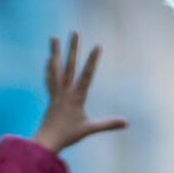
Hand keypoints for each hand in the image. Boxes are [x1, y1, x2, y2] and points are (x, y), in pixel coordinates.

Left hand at [32, 33, 126, 153]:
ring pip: (55, 68)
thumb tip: (126, 123)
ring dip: (55, 52)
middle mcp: (65, 91)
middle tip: (74, 32)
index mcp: (76, 97)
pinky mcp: (51, 96)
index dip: (93, 60)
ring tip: (53, 37)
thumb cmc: (68, 135)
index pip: (87, 75)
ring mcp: (56, 92)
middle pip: (69, 65)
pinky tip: (49, 59)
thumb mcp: (90, 129)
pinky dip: (50, 68)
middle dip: (73, 48)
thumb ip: (108, 124)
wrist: (46, 141)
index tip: (97, 45)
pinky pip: (50, 78)